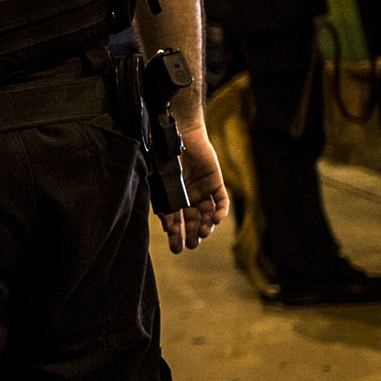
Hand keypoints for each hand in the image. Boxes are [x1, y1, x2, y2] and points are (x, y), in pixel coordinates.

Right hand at [159, 125, 227, 253]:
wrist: (181, 133)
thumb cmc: (165, 154)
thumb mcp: (160, 179)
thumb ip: (163, 198)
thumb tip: (164, 221)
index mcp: (172, 196)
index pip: (174, 219)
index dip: (174, 233)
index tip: (175, 246)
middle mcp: (188, 195)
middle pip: (192, 220)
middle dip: (192, 234)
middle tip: (191, 246)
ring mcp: (203, 189)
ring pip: (207, 213)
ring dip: (206, 225)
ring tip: (203, 234)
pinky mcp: (216, 182)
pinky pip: (221, 201)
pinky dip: (220, 212)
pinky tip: (216, 221)